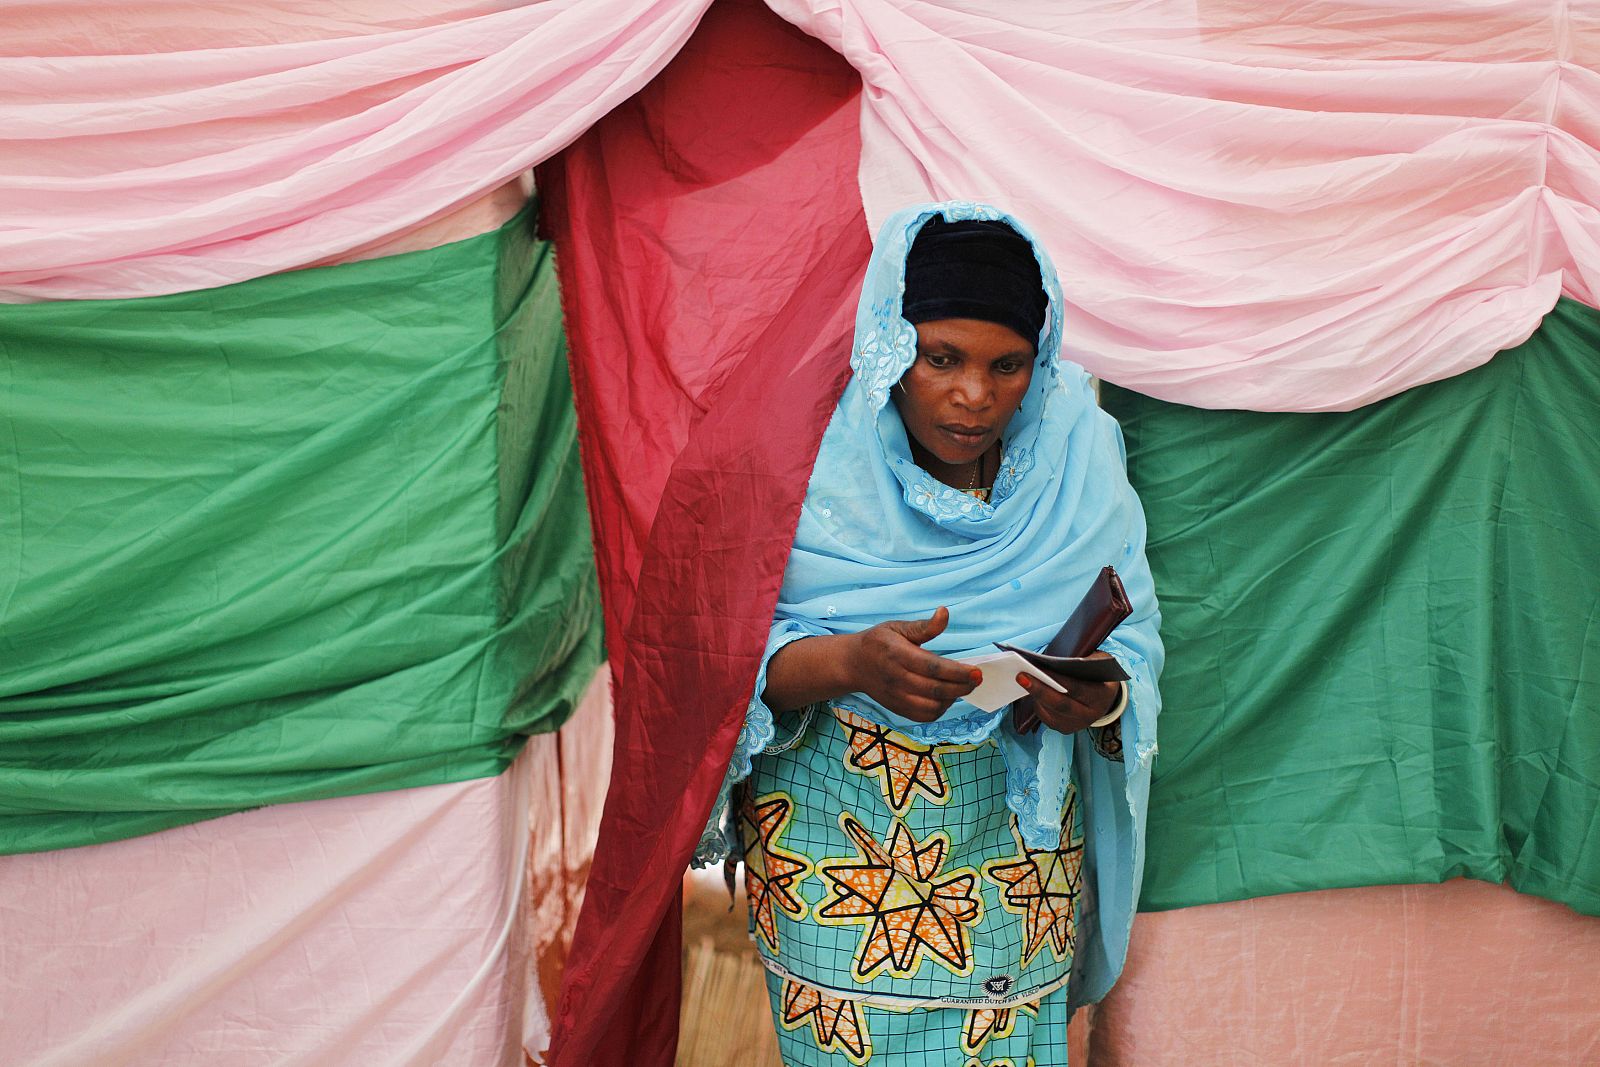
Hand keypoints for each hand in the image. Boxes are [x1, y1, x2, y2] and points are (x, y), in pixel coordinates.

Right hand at [846, 607, 979, 722]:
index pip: (932, 667)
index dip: (957, 672)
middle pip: (935, 690)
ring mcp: (896, 697)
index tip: (976, 671)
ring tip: (961, 686)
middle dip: (962, 686)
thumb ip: (924, 626)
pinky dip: (940, 709)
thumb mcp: (898, 627)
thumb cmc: (878, 642)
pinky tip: (946, 697)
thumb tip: (944, 613)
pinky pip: (924, 716)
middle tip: (976, 679)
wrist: (853, 664)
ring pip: (932, 707)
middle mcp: (896, 679)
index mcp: (898, 655)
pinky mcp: (897, 708)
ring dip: (952, 698)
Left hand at [1014, 651, 1120, 734]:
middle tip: (1021, 676)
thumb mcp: (1098, 661)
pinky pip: (1046, 716)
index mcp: (1102, 695)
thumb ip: (1084, 660)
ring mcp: (1077, 724)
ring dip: (1034, 695)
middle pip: (1061, 704)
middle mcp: (1090, 714)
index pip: (1078, 688)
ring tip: (1021, 679)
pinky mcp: (1065, 728)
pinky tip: (1028, 689)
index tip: (1039, 668)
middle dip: (1039, 690)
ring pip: (1050, 712)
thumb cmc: (1097, 673)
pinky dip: (1036, 702)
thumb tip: (1055, 661)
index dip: (1058, 679)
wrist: (1104, 697)